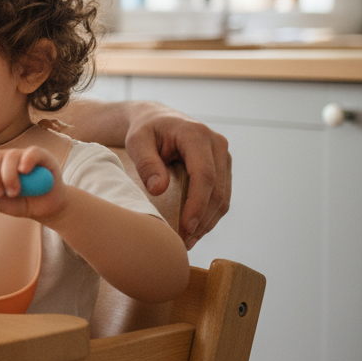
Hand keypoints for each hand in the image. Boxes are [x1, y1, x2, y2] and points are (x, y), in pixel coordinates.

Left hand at [0, 147, 65, 222]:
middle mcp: (7, 159)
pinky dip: (26, 161)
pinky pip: (31, 152)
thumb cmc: (22, 203)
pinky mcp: (42, 157)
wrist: (47, 208)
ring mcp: (24, 156)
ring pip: (10, 156)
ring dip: (8, 176)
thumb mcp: (1, 206)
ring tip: (14, 193)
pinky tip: (24, 171)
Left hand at [124, 102, 230, 248]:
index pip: (205, 175)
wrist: (156, 119)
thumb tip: (158, 190)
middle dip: (203, 219)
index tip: (186, 227)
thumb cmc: (145, 130)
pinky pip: (222, 196)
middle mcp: (217, 144)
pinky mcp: (223, 168)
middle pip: (218, 190)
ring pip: (224, 197)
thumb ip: (146, 162)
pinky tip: (195, 230)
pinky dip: (210, 215)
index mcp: (196, 135)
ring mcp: (223, 156)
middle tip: (185, 242)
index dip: (198, 204)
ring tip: (188, 241)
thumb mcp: (137, 141)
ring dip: (208, 222)